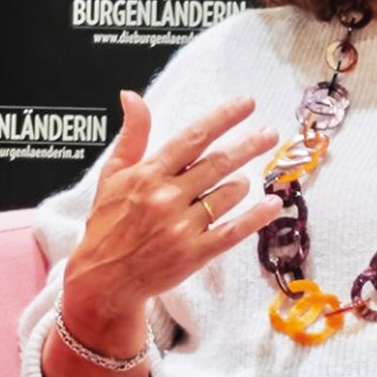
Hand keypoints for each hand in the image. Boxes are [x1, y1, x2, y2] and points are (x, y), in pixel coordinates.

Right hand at [62, 91, 281, 336]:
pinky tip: (274, 203)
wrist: (102, 280)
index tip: (248, 103)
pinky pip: (234, 230)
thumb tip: (132, 95)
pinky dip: (257, 217)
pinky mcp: (195, 253)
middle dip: (250, 145)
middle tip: (270, 134)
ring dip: (242, 184)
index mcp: (148, 174)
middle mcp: (166, 197)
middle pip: (220, 162)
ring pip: (230, 193)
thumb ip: (132, 134)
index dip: (224, 117)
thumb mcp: (113, 174)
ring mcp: (182, 227)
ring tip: (241, 183)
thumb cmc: (108, 223)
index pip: (194, 137)